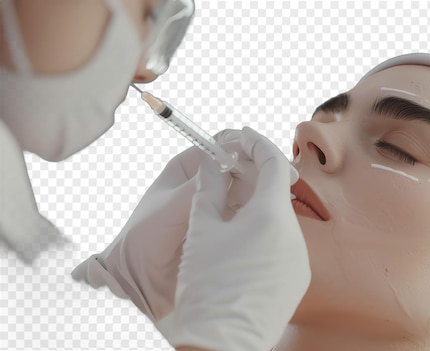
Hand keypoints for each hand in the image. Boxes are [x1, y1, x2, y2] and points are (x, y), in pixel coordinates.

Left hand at [71, 129, 272, 321]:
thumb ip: (199, 185)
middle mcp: (205, 184)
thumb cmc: (142, 238)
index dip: (246, 147)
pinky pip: (246, 214)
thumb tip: (227, 160)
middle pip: (240, 167)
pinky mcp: (223, 228)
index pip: (222, 145)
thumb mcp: (170, 207)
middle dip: (262, 169)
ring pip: (247, 190)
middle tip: (286, 178)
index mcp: (188, 169)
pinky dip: (260, 212)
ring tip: (284, 197)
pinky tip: (273, 216)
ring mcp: (215, 206)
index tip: (268, 156)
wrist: (135, 280)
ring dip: (264, 190)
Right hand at [159, 127, 309, 350]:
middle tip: (228, 174)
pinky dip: (266, 237)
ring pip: (280, 221)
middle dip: (254, 179)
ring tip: (229, 218)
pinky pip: (284, 247)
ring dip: (258, 211)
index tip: (242, 136)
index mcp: (271, 216)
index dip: (257, 143)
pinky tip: (242, 248)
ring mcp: (301, 260)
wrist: (222, 343)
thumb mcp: (201, 229)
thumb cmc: (207, 287)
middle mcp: (295, 236)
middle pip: (278, 193)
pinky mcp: (298, 280)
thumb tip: (210, 164)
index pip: (273, 163)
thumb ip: (209, 188)